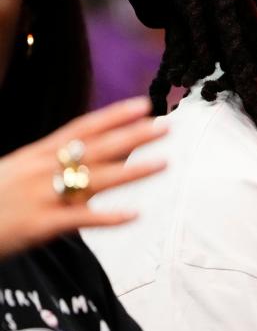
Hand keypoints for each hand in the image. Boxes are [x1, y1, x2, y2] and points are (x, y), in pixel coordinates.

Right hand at [0, 97, 165, 257]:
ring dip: (132, 170)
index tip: (143, 105)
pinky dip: (107, 217)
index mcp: (37, 155)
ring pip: (94, 179)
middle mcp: (41, 170)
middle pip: (95, 148)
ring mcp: (41, 196)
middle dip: (132, 136)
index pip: (82, 128)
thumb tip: (90, 154)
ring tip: (164, 163)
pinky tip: (135, 214)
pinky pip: (79, 219)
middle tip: (166, 126)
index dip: (113, 116)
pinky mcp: (39, 226)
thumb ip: (53, 162)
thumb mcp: (17, 171)